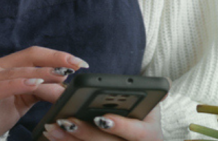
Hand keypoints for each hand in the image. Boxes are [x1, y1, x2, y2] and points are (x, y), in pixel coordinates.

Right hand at [0, 46, 88, 140]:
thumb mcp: (20, 102)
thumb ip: (39, 92)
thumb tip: (64, 88)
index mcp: (5, 67)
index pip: (34, 55)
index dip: (56, 56)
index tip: (78, 63)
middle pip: (28, 58)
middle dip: (54, 60)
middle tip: (75, 66)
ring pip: (17, 72)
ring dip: (41, 74)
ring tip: (60, 76)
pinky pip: (1, 87)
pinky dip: (18, 83)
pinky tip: (34, 84)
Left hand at [39, 105, 162, 140]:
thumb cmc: (144, 123)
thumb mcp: (152, 111)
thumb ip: (156, 95)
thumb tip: (165, 83)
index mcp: (149, 135)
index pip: (136, 132)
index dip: (119, 126)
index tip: (102, 117)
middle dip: (85, 132)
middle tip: (66, 119)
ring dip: (69, 140)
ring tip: (52, 127)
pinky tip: (52, 136)